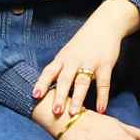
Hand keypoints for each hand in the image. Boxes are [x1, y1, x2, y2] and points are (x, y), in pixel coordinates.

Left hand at [33, 0, 139, 119]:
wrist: (104, 25)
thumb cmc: (82, 43)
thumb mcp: (67, 53)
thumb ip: (60, 69)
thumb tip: (47, 90)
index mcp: (62, 58)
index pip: (49, 72)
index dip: (41, 83)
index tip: (34, 96)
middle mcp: (74, 61)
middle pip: (65, 79)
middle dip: (59, 96)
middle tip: (55, 111)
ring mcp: (90, 63)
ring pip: (82, 82)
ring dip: (77, 98)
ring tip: (74, 113)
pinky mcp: (105, 65)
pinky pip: (103, 83)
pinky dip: (102, 97)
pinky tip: (101, 110)